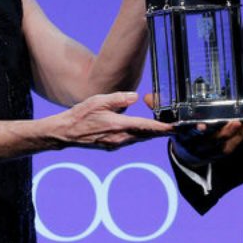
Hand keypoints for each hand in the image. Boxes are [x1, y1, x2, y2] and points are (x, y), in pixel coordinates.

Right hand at [54, 92, 172, 150]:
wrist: (65, 133)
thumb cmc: (80, 115)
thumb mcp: (99, 100)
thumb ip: (118, 98)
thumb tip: (135, 96)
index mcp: (119, 126)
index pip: (147, 127)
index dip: (164, 128)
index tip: (176, 128)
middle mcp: (120, 138)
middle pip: (147, 135)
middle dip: (163, 131)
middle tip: (178, 127)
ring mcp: (116, 144)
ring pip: (140, 139)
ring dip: (153, 133)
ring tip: (166, 128)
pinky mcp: (112, 145)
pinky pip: (132, 140)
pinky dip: (141, 135)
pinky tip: (145, 130)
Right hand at [142, 93, 242, 165]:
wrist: (185, 154)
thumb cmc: (177, 129)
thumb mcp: (166, 119)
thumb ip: (159, 106)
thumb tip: (147, 96)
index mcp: (181, 137)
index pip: (185, 135)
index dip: (193, 131)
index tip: (200, 125)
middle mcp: (194, 147)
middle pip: (207, 142)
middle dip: (219, 133)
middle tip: (230, 121)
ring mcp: (208, 152)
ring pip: (221, 145)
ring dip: (233, 134)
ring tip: (241, 121)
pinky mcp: (219, 153)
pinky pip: (231, 147)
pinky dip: (242, 136)